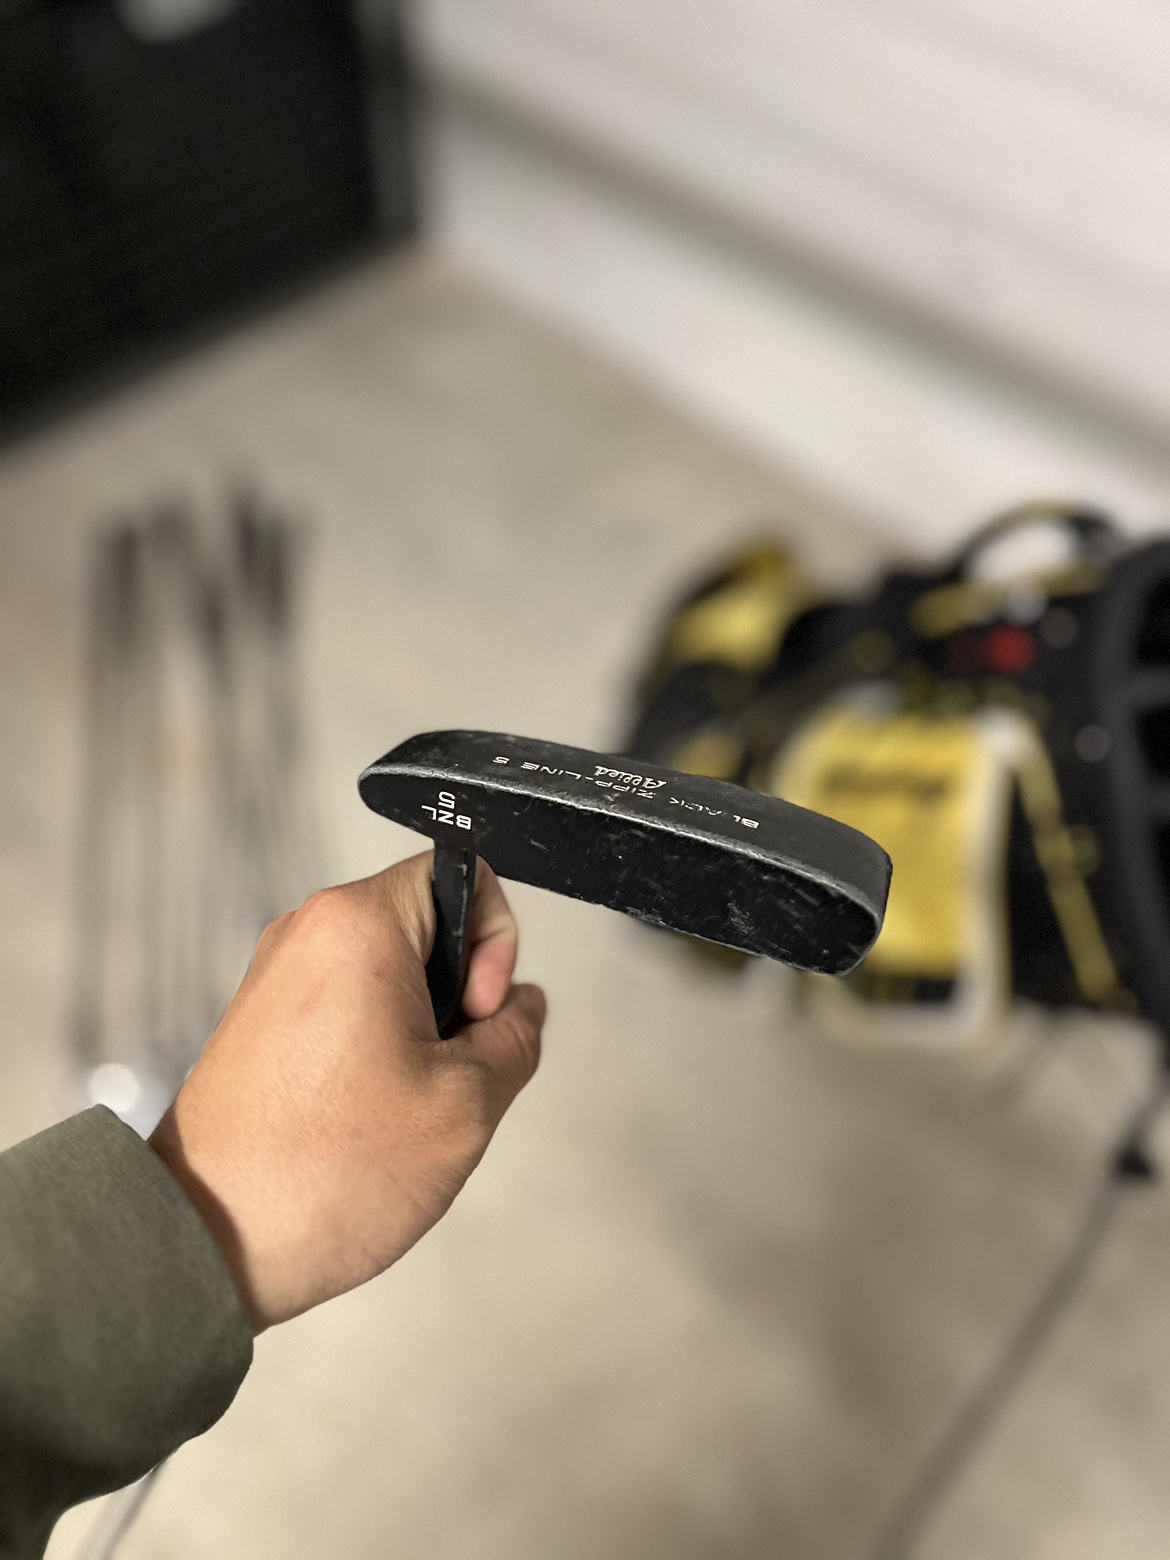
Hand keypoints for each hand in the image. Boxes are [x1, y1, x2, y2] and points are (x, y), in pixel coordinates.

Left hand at [149, 853, 544, 1331]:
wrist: (208, 1239)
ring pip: (392, 977)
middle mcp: (308, 934)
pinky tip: (368, 1120)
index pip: (464, 873)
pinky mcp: (262, 1025)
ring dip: (421, 1034)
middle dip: (460, 998)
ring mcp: (278, 979)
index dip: (496, 942)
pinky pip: (349, 1012)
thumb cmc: (322, 1171)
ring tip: (405, 1106)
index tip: (477, 1013)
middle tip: (447, 1072)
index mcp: (357, 924)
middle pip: (428, 928)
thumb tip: (521, 1008)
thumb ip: (517, 1036)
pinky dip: (377, 1055)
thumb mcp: (468, 1104)